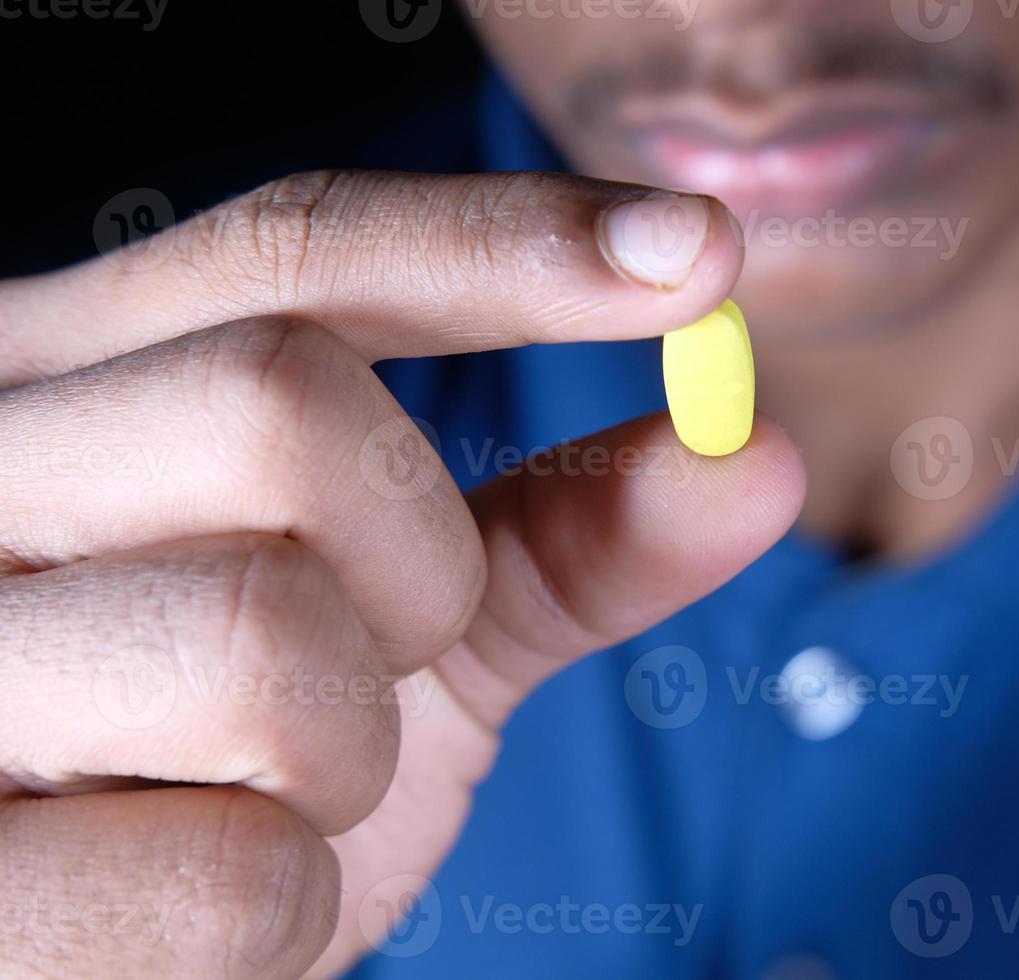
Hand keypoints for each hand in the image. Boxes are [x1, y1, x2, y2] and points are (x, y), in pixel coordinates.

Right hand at [0, 171, 803, 976]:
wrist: (113, 958)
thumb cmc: (246, 768)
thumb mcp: (410, 632)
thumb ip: (567, 538)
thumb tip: (758, 456)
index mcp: (67, 381)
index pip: (294, 246)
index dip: (511, 240)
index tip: (705, 255)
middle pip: (277, 403)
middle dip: (418, 566)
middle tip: (378, 658)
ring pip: (262, 638)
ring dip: (346, 750)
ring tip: (266, 791)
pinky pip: (227, 874)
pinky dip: (286, 909)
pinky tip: (195, 906)